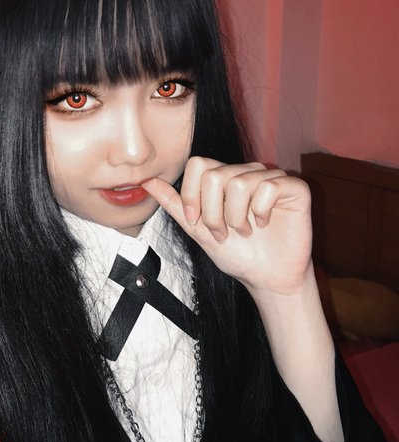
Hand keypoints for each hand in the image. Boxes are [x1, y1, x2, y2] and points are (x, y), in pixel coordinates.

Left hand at [142, 158, 313, 301]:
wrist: (267, 278)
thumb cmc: (236, 254)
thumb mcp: (197, 230)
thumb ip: (174, 204)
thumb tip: (146, 181)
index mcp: (223, 178)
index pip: (198, 164)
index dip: (193, 195)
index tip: (196, 221)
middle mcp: (246, 172)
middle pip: (216, 175)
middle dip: (213, 213)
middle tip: (224, 233)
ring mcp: (271, 176)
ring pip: (240, 183)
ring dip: (237, 218)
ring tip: (245, 231)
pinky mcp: (294, 187)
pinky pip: (269, 187)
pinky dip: (262, 213)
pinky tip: (266, 223)